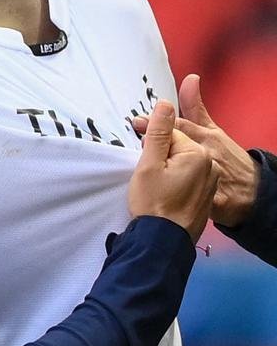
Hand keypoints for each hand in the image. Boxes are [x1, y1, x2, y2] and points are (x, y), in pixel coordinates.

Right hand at [127, 99, 217, 241]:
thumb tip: (164, 104)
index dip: (149, 138)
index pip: (170, 133)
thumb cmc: (153, 203)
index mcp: (197, 154)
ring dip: (166, 166)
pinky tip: (162, 192)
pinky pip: (188, 177)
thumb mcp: (149, 164)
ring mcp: (210, 181)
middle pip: (178, 147)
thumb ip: (158, 132)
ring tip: (151, 183)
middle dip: (159, 152)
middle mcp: (210, 165)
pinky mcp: (206, 195)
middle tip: (143, 170)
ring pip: (182, 162)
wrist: (163, 241)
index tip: (135, 146)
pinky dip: (174, 180)